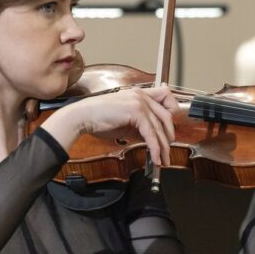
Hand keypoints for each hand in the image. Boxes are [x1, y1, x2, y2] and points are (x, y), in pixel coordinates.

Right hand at [42, 85, 178, 166]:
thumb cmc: (98, 119)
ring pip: (160, 127)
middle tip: (167, 150)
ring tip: (163, 159)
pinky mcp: (136, 112)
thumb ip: (139, 126)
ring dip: (163, 147)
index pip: (165, 96)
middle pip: (166, 115)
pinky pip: (151, 134)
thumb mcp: (124, 121)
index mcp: (138, 94)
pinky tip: (154, 158)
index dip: (172, 111)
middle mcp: (141, 95)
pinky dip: (154, 148)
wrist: (82, 117)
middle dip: (169, 136)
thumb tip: (151, 139)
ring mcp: (139, 102)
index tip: (170, 127)